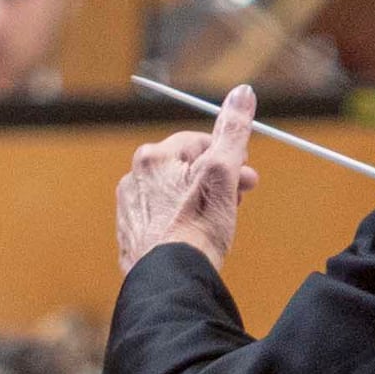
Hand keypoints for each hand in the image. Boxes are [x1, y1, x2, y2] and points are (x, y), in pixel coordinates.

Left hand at [116, 87, 256, 275]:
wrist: (170, 281)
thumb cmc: (196, 228)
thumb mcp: (223, 172)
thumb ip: (232, 131)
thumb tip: (242, 92)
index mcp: (152, 157)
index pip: (197, 142)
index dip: (227, 157)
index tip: (245, 175)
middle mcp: (133, 179)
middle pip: (185, 169)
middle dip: (216, 181)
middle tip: (239, 199)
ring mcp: (129, 210)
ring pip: (174, 195)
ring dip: (200, 202)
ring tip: (218, 224)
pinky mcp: (131, 238)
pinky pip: (163, 221)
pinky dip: (181, 225)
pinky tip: (195, 240)